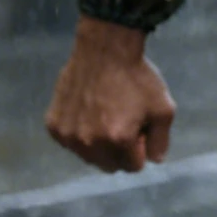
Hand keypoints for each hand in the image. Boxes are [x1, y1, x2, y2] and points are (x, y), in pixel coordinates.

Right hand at [44, 18, 175, 173]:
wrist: (104, 50)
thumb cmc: (137, 79)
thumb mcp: (163, 110)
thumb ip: (161, 142)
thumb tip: (155, 161)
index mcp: (118, 140)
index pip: (133, 167)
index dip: (140, 148)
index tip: (139, 129)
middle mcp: (90, 142)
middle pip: (110, 166)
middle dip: (120, 151)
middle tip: (123, 122)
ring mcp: (68, 135)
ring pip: (89, 156)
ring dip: (99, 144)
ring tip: (105, 115)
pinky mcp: (54, 126)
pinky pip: (71, 143)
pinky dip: (79, 134)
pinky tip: (87, 112)